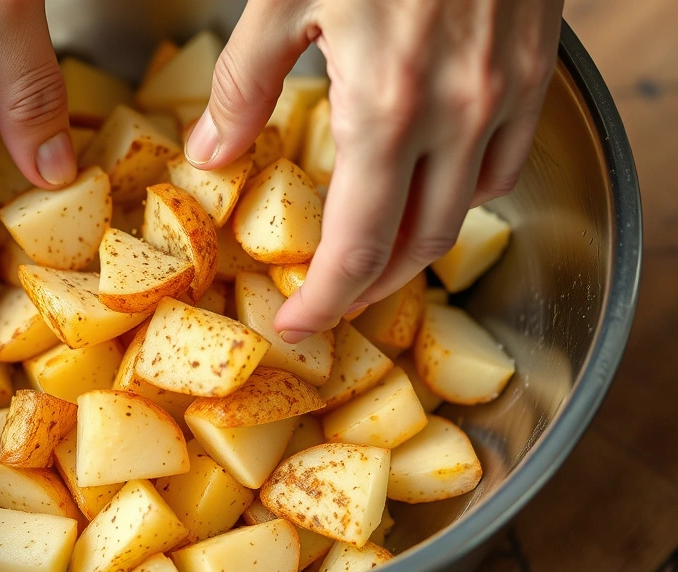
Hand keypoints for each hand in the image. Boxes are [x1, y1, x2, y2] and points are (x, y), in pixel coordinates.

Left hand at [186, 0, 562, 341]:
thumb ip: (244, 83)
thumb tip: (212, 150)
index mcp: (385, 106)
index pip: (358, 247)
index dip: (326, 301)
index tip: (296, 325)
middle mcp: (458, 116)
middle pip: (418, 247)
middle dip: (370, 289)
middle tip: (329, 301)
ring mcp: (505, 94)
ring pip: (466, 212)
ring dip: (416, 246)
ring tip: (371, 252)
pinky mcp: (533, 71)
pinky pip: (504, 162)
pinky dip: (462, 192)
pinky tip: (426, 181)